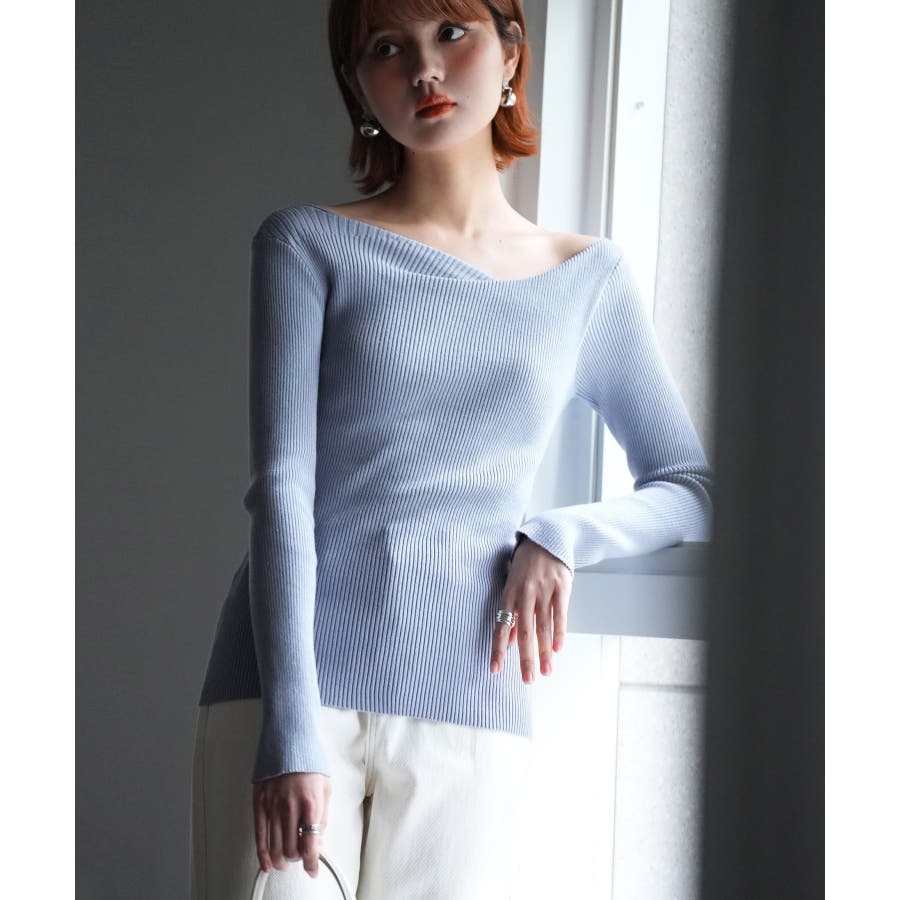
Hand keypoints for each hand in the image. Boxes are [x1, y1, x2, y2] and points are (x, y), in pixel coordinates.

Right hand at [253, 771, 331, 877]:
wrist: (288, 741)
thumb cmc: (309, 762)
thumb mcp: (326, 787)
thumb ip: (323, 815)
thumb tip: (319, 839)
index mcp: (310, 802)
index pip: (310, 843)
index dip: (311, 862)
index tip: (313, 869)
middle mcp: (290, 806)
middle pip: (291, 848)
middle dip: (297, 859)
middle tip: (300, 857)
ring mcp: (273, 806)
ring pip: (275, 846)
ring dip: (282, 859)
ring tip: (286, 860)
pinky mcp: (259, 804)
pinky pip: (260, 836)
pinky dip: (263, 855)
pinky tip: (267, 864)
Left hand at [490, 536, 571, 681]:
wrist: (547, 539)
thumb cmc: (526, 567)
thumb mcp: (513, 586)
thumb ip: (511, 614)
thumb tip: (507, 642)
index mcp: (508, 594)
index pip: (501, 627)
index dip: (497, 650)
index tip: (494, 670)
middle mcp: (525, 593)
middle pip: (523, 631)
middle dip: (525, 658)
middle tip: (528, 680)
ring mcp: (544, 590)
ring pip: (543, 626)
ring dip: (545, 652)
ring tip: (546, 672)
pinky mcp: (562, 586)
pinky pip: (560, 613)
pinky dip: (559, 632)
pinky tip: (558, 649)